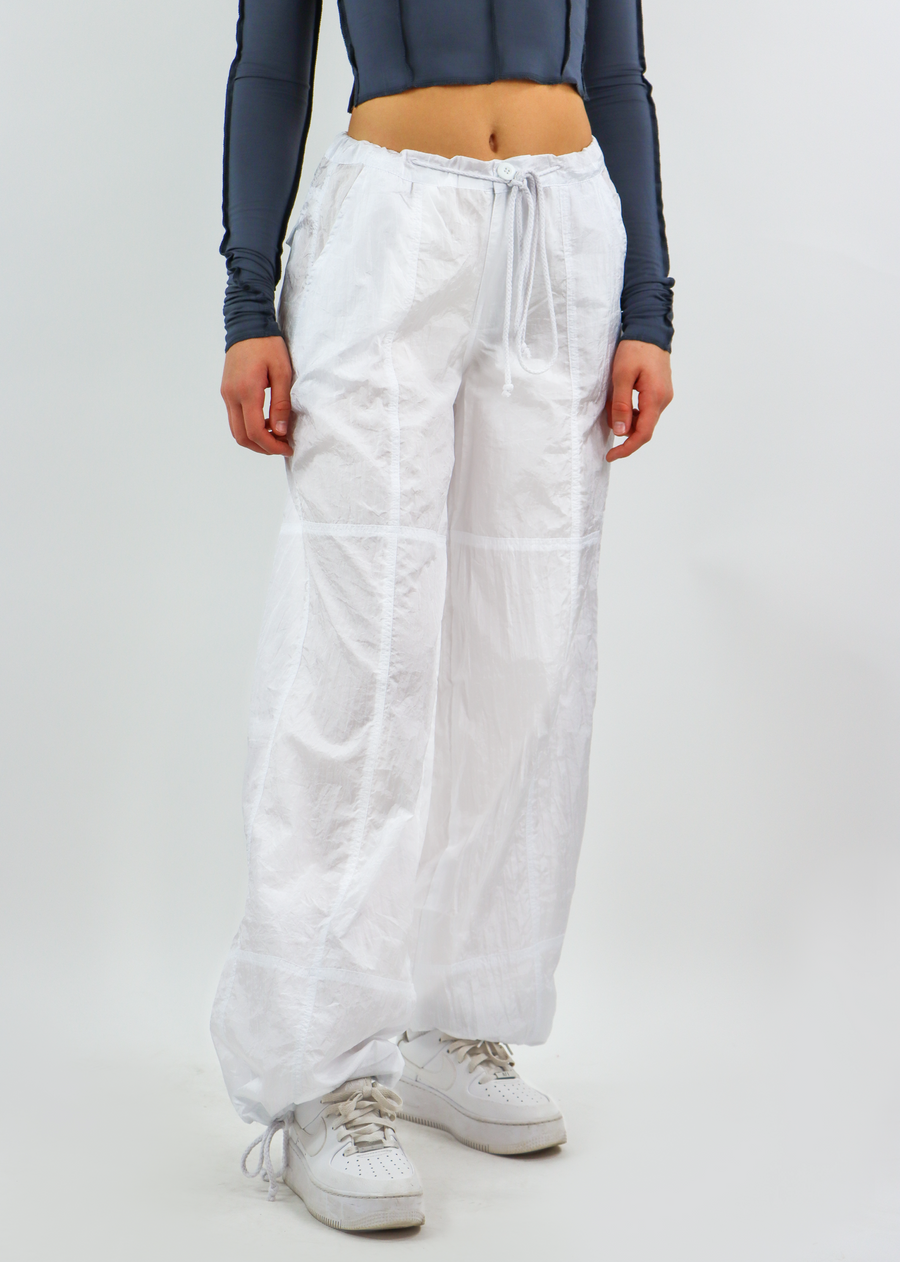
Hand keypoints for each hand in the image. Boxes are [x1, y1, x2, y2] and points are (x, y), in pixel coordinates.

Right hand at [221, 336, 293, 455]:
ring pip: (236, 430)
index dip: (272, 446)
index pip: (255, 431)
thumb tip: (280, 431)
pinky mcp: (226, 392)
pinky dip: (249, 427)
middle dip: (263, 448)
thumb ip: (281, 404)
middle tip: (282, 446)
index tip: (288, 447)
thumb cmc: (268, 345)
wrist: (247, 325)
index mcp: (247, 391)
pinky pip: (235, 418)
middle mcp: (232, 395)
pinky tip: (265, 422)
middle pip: (242, 437)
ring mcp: (226, 394)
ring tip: (276, 435)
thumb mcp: (282, 373)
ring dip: (255, 439)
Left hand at [605, 339, 672, 461]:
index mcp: (655, 398)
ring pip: (643, 419)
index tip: (611, 455)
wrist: (649, 330)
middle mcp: (664, 400)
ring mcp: (664, 396)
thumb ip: (621, 405)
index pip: (643, 434)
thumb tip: (620, 431)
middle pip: (643, 428)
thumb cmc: (635, 349)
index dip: (626, 448)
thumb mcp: (622, 376)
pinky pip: (645, 409)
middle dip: (622, 427)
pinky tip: (621, 396)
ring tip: (612, 399)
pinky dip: (631, 409)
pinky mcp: (660, 392)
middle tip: (607, 411)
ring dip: (625, 416)